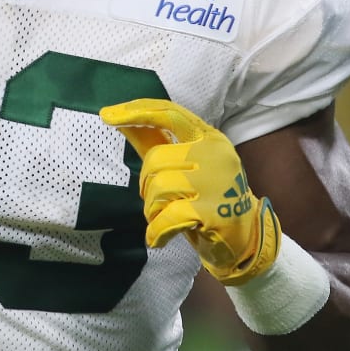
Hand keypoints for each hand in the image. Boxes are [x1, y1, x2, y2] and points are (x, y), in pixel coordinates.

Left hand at [101, 98, 281, 284]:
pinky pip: (166, 217)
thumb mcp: (181, 164)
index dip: (137, 112)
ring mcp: (217, 182)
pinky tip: (158, 238)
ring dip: (151, 210)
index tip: (106, 115)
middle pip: (155, 159)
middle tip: (157, 201)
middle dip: (146, 185)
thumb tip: (115, 117)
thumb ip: (152, 141)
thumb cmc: (205, 196)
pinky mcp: (213, 212)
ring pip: (157, 188)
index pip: (169, 114)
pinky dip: (156, 231)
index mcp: (208, 137)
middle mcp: (215, 154)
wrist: (243, 236)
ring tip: (164, 218)